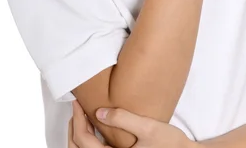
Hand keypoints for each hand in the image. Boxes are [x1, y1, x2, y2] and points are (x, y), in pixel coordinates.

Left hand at [68, 99, 193, 147]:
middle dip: (74, 129)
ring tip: (82, 117)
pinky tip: (96, 128)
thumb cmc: (171, 145)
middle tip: (76, 109)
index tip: (76, 103)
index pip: (84, 142)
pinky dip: (89, 143)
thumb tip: (99, 112)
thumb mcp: (148, 127)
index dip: (77, 120)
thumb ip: (123, 118)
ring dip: (80, 138)